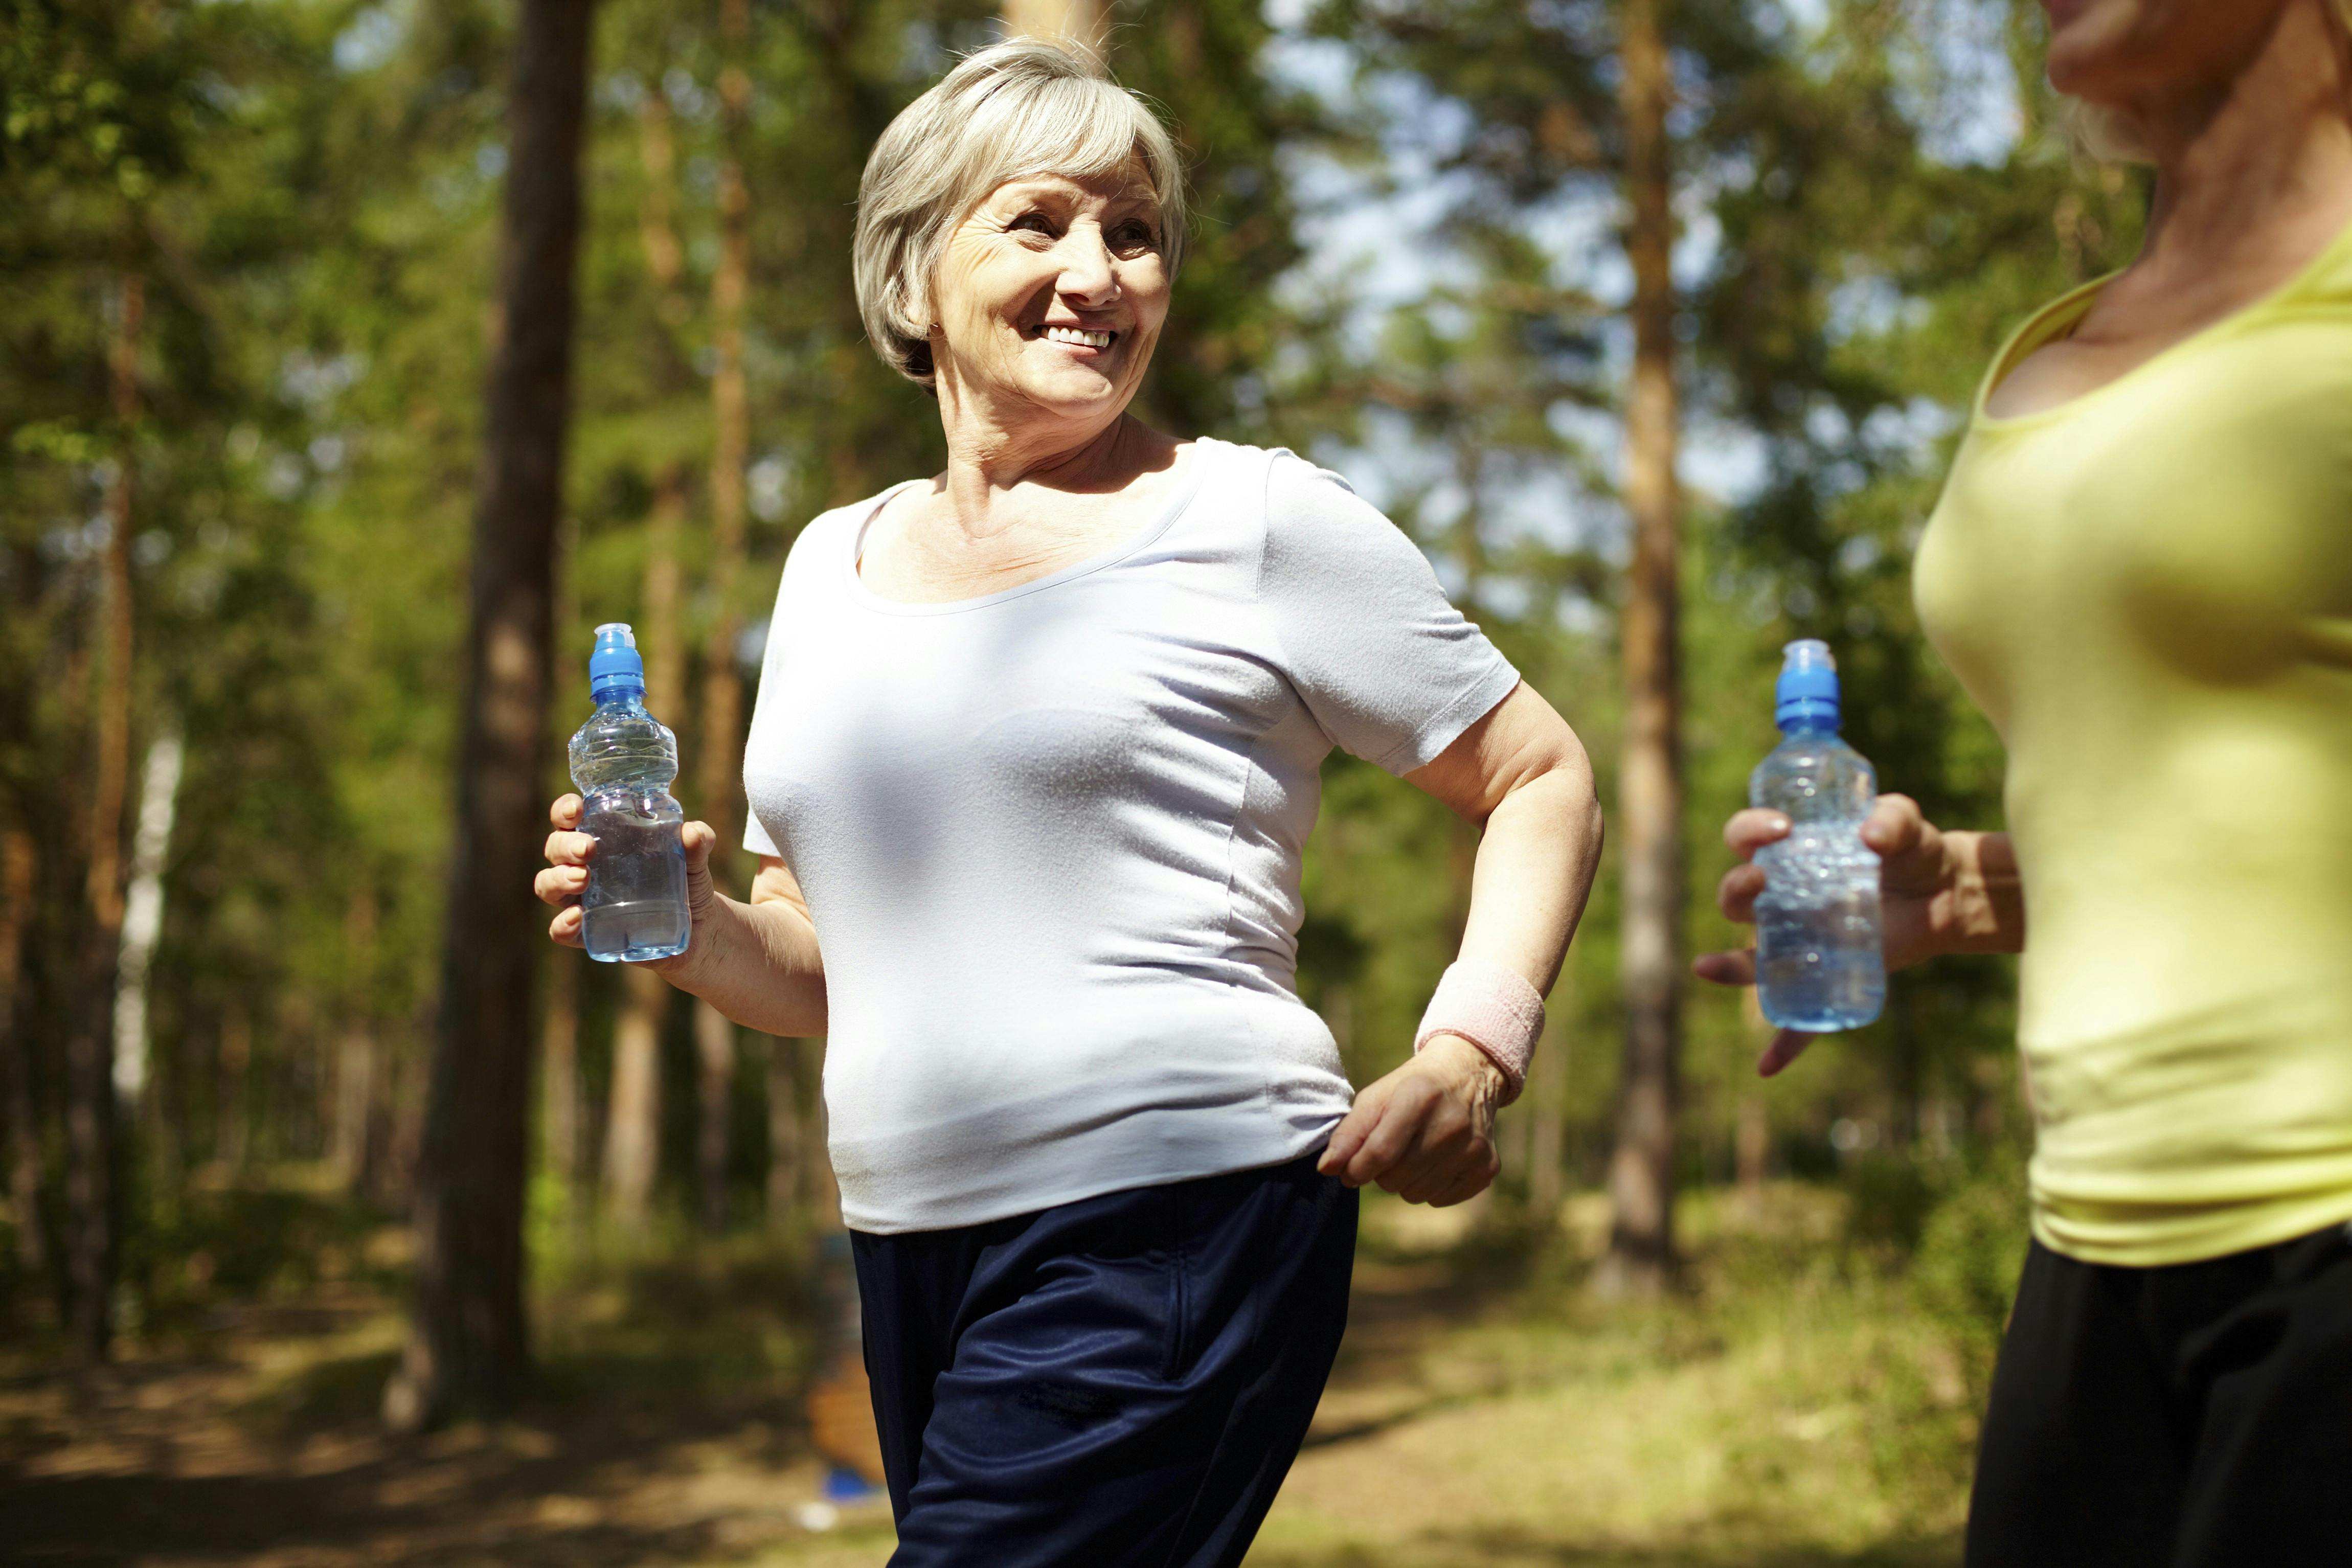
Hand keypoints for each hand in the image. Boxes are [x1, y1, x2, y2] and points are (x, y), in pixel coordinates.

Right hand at [533, 793, 718, 967]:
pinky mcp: (588, 932)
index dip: (564, 810)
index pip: (569, 818)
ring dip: (558, 879)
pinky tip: (576, 917)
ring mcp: (582, 899)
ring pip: (548, 885)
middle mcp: (583, 865)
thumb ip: (697, 843)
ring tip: (582, 879)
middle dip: (565, 845)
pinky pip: (561, 930)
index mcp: (602, 837)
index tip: (577, 810)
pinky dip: (562, 924)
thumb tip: (693, 832)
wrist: (700, 928)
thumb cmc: (687, 882)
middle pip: (555, 848)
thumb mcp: (694, 860)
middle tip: (588, 849)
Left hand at [1317, 1035, 1505, 1205]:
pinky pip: (1439, 1200)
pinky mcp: (1487, 1167)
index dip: (1356, 1169)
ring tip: (1413, 1152)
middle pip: (1395, 1178)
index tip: (1349, 1169)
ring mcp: (1473, 1147)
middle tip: (1390, 1149)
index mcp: (1419, 1097)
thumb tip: (1327, 1169)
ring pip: (1415, 1194)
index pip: (1379, 1153)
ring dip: (1404, 1181)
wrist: (1468, 1075)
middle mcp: (1451, 1123)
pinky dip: (1430, 1187)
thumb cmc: (1411, 1088)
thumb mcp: (1377, 1097)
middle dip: (1381, 1172)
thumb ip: (1349, 1132)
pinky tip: (1436, 1160)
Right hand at [1693, 794, 1998, 1075]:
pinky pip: (1799, 1018)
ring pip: (1751, 959)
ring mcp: (1801, 942)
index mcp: (1788, 855)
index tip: (1780, 827)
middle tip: (1762, 879)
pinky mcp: (1827, 977)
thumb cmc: (1915, 850)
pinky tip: (1767, 1067)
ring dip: (1730, 964)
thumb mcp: (1908, 825)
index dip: (1747, 831)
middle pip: (1735, 899)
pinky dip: (1784, 1045)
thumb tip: (1871, 837)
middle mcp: (1783, 900)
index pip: (1745, 839)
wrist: (1948, 891)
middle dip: (1734, 889)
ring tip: (1712, 967)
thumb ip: (1895, 819)